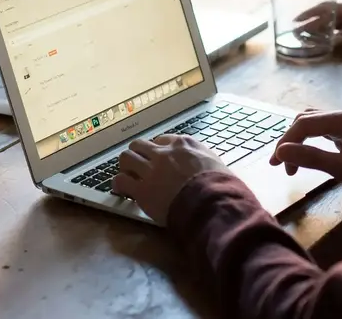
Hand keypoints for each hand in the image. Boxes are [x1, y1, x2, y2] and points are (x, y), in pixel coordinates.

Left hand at [113, 135, 229, 224]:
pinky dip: (119, 185)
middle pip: (140, 145)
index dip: (158, 150)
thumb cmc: (222, 186)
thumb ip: (204, 160)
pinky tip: (121, 190)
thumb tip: (206, 166)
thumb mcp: (217, 163)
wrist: (212, 203)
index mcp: (183, 144)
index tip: (159, 159)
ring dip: (126, 166)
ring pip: (126, 158)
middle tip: (140, 166)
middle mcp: (164, 152)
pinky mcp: (142, 189)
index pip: (162, 139)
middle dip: (138, 155)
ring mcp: (151, 170)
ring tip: (128, 175)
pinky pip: (121, 181)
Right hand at [269, 108, 341, 200]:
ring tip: (290, 162)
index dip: (287, 141)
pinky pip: (324, 132)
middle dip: (291, 141)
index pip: (306, 123)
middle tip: (280, 164)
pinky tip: (307, 156)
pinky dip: (311, 143)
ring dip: (300, 141)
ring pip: (315, 125)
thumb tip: (281, 151)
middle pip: (308, 120)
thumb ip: (311, 158)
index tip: (277, 163)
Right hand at [297, 2, 341, 45]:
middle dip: (311, 16)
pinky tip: (331, 31)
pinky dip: (333, 24)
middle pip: (328, 10)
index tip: (296, 23)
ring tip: (309, 29)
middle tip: (297, 25)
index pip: (327, 11)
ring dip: (321, 20)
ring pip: (336, 15)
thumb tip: (332, 38)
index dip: (310, 17)